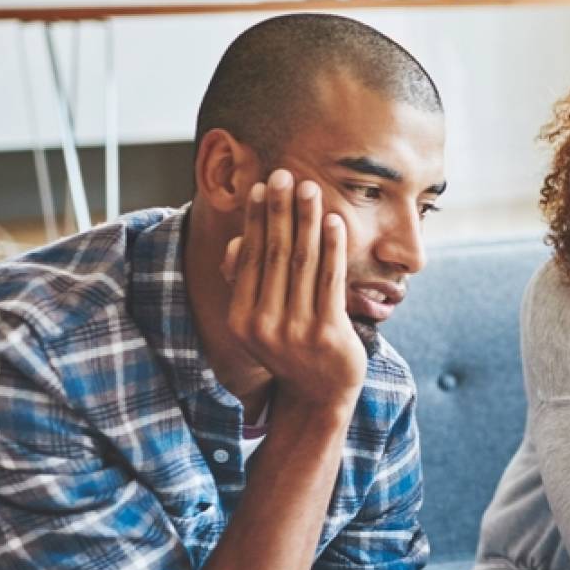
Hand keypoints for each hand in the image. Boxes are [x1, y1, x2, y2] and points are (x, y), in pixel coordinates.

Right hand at [221, 169, 365, 410]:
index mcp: (240, 319)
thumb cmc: (289, 348)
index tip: (263, 186)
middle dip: (280, 210)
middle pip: (273, 254)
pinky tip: (333, 221)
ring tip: (310, 189)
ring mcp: (297, 331)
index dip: (256, 219)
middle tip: (286, 174)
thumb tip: (235, 242)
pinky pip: (330, 280)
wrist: (319, 395)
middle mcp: (263, 325)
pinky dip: (332, 247)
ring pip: (302, 263)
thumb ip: (246, 283)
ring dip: (306, 221)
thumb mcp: (258, 320)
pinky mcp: (329, 334)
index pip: (249, 257)